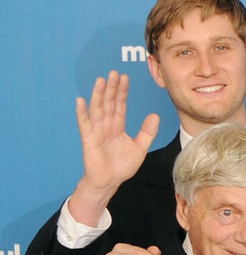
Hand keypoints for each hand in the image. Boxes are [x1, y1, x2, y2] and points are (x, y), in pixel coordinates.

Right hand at [71, 72, 158, 221]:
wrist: (110, 181)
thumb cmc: (122, 166)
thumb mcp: (140, 147)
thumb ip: (147, 132)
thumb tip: (154, 116)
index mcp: (117, 127)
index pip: (120, 105)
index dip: (122, 92)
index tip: (125, 78)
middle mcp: (106, 126)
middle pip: (109, 103)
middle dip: (112, 88)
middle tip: (115, 73)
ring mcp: (96, 131)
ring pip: (97, 109)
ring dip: (99, 95)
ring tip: (101, 81)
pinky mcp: (88, 139)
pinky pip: (84, 123)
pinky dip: (82, 112)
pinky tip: (80, 101)